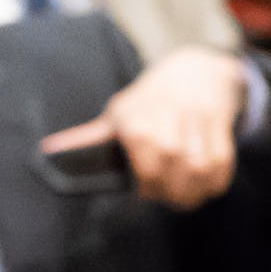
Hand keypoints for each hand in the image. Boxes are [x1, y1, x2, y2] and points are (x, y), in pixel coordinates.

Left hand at [41, 46, 244, 209]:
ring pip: (199, 170)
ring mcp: (196, 122)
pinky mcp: (221, 128)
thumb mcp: (118, 113)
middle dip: (168, 192)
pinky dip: (214, 182)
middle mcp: (166, 118)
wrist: (194, 72)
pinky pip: (221, 165)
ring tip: (183, 198)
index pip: (143, 163)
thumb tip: (49, 151)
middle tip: (164, 198)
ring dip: (193, 191)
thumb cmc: (148, 100)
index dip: (145, 185)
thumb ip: (89, 138)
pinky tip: (203, 187)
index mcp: (135, 118)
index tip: (143, 193)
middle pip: (171, 170)